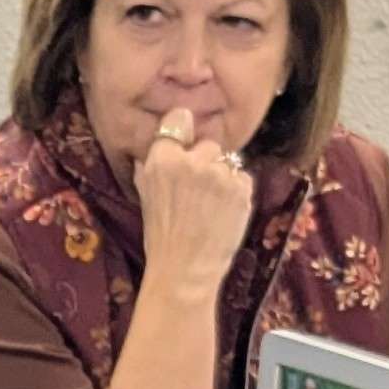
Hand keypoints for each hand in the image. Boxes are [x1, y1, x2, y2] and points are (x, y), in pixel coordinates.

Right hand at [132, 113, 249, 323]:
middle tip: (198, 190)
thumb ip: (152, 163)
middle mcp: (191, 160)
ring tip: (212, 206)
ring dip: (223, 178)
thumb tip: (162, 139)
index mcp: (162, 158)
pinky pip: (243, 178)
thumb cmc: (161, 235)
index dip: (183, 130)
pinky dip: (237, 192)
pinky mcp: (241, 188)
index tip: (185, 143)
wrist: (184, 269)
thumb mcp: (145, 193)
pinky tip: (224, 212)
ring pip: (228, 162)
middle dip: (206, 161)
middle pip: (208, 144)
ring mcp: (219, 174)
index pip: (179, 119)